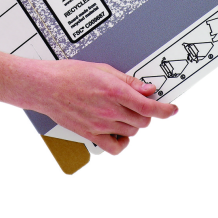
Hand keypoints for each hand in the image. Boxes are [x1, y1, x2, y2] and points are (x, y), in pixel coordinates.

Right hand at [23, 60, 177, 154]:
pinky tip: (119, 133)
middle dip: (146, 112)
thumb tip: (148, 89)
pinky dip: (122, 142)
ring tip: (124, 112)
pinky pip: (115, 147)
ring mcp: (101, 125)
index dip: (166, 109)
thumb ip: (128, 81)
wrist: (45, 86)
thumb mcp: (102, 69)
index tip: (172, 109)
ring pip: (132, 131)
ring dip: (134, 123)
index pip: (149, 106)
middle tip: (139, 103)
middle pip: (143, 120)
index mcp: (114, 92)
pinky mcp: (91, 134)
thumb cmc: (69, 73)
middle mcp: (110, 111)